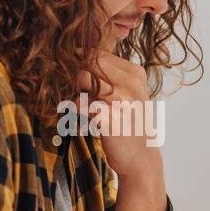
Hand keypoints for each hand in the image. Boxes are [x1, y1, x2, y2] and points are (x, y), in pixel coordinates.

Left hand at [75, 50, 158, 180]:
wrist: (140, 157)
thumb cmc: (129, 123)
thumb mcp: (128, 93)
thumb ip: (110, 74)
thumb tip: (78, 55)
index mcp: (135, 73)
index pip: (98, 53)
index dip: (79, 59)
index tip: (69, 71)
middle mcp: (131, 83)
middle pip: (87, 63)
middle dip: (73, 74)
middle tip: (72, 91)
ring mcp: (121, 101)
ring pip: (81, 79)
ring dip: (73, 92)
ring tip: (78, 109)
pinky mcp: (109, 119)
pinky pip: (79, 104)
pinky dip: (75, 112)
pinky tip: (82, 125)